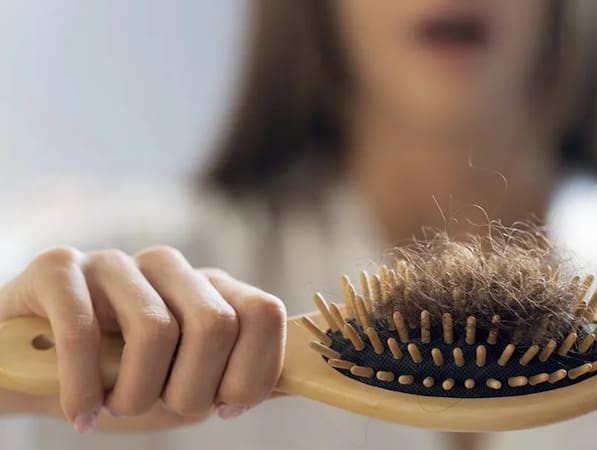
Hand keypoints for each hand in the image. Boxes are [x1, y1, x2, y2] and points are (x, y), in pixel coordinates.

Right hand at [0, 246, 285, 431]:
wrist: (32, 371)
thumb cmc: (119, 380)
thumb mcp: (189, 385)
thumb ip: (245, 378)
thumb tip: (310, 378)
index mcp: (211, 290)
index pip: (265, 315)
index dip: (250, 374)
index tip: (220, 407)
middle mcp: (171, 267)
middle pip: (216, 324)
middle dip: (188, 391)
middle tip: (155, 408)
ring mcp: (116, 262)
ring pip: (156, 329)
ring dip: (133, 394)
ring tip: (111, 407)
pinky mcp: (60, 267)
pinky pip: (85, 331)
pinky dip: (83, 390)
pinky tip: (79, 412)